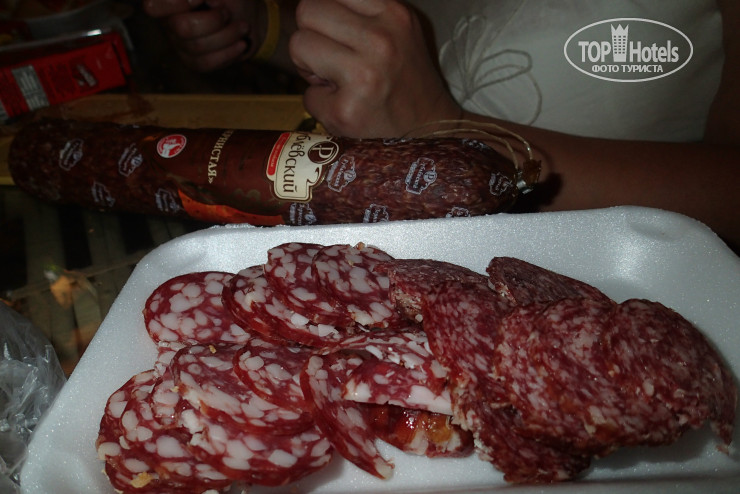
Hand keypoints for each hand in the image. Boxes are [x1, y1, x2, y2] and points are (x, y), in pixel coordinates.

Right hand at [142, 0, 253, 71]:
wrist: (247, 17)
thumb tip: (209, 1)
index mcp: (168, 1)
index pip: (153, 6)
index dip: (177, 3)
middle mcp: (168, 22)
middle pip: (181, 28)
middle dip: (213, 21)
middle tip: (227, 13)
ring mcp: (179, 44)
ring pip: (198, 47)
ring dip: (228, 35)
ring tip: (243, 26)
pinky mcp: (194, 61)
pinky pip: (206, 63)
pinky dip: (229, 53)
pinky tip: (241, 44)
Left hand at [289, 0, 461, 137]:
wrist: (429, 130)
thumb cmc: (405, 80)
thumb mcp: (396, 30)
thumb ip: (361, 12)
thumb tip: (316, 7)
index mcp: (393, 13)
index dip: (324, 15)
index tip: (336, 35)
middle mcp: (381, 40)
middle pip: (307, 10)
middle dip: (312, 35)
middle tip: (331, 60)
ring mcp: (363, 76)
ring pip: (298, 45)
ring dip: (309, 67)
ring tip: (338, 83)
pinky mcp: (346, 111)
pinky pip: (306, 95)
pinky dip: (320, 104)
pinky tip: (346, 108)